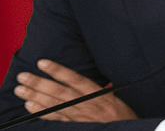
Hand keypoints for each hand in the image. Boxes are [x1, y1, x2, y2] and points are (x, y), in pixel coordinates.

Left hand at [13, 59, 136, 121]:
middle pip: (59, 92)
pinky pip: (54, 118)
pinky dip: (40, 112)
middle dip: (39, 84)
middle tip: (23, 76)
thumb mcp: (114, 97)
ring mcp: (78, 117)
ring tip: (20, 89)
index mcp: (98, 94)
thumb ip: (98, 89)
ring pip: (53, 105)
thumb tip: (80, 78)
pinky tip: (30, 106)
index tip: (42, 63)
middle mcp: (86, 105)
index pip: (75, 80)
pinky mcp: (73, 126)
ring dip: (35, 97)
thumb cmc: (120, 115)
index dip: (58, 71)